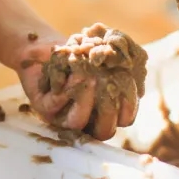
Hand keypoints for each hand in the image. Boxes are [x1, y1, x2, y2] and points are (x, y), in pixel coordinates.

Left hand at [16, 32, 141, 140]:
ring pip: (78, 122)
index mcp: (104, 110)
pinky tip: (74, 68)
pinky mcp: (43, 105)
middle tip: (109, 81)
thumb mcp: (110, 51)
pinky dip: (67, 86)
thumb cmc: (83, 50)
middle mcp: (86, 118)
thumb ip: (126, 61)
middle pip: (105, 131)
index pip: (124, 120)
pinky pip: (55, 104)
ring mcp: (63, 115)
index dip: (129, 105)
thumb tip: (135, 78)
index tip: (128, 82)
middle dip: (110, 107)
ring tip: (92, 75)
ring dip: (87, 98)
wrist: (47, 47)